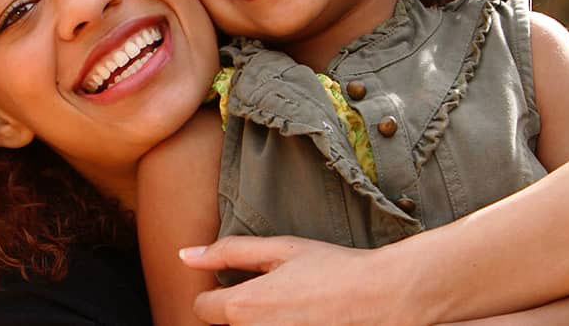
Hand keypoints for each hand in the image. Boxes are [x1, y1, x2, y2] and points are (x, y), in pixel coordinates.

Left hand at [179, 236, 434, 325]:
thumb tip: (185, 255)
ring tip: (292, 308)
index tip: (239, 283)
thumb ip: (228, 252)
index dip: (215, 292)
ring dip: (260, 321)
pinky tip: (304, 317)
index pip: (201, 308)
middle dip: (239, 312)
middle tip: (275, 297)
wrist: (384, 297)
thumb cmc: (334, 269)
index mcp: (242, 307)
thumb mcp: (280, 250)